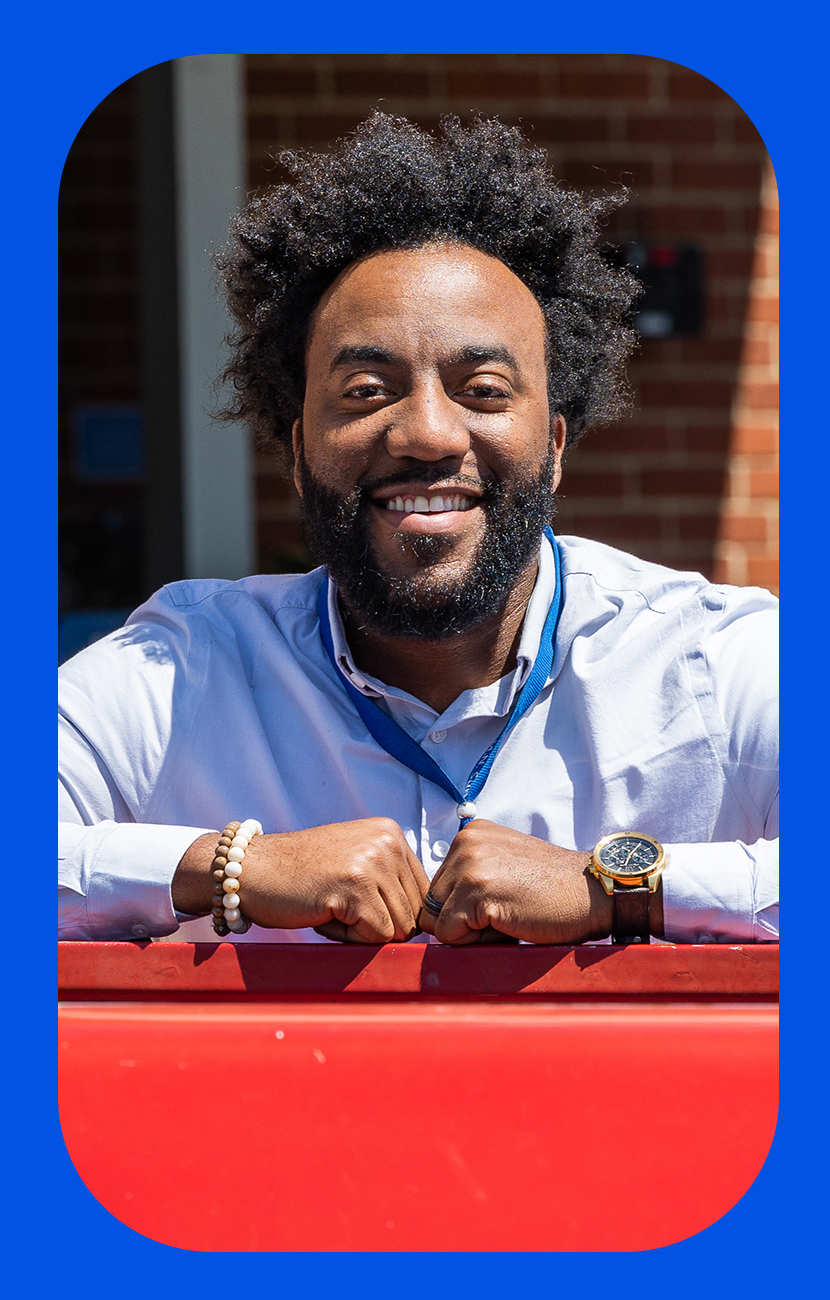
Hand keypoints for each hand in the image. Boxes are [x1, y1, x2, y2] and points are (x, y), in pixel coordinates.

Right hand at [173, 818, 429, 943]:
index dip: (389, 912)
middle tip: (336, 902)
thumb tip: (431, 925)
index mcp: (392, 834)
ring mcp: (373, 862)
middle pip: (414, 915)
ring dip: (362, 931)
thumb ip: (392, 883)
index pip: (422, 896)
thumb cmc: (301, 877)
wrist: (250, 870)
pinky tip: (322, 912)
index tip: (352, 899)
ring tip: (329, 905)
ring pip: (398, 929)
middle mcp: (388, 842)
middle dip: (376, 924)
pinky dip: (348, 937)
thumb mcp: (356, 863)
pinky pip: (376, 937)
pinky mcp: (356, 886)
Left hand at [417, 819, 613, 944]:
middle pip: (433, 903)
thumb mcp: (503, 863)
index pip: (438, 886)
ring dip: (470, 932)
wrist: (594, 891)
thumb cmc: (553, 888)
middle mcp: (464, 842)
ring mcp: (469, 865)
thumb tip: (433, 912)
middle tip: (507, 912)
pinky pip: (449, 935)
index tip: (502, 901)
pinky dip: (477, 943)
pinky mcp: (477, 891)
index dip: (465, 908)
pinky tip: (510, 924)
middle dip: (463, 920)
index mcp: (469, 834)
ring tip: (508, 916)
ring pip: (436, 921)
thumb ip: (470, 873)